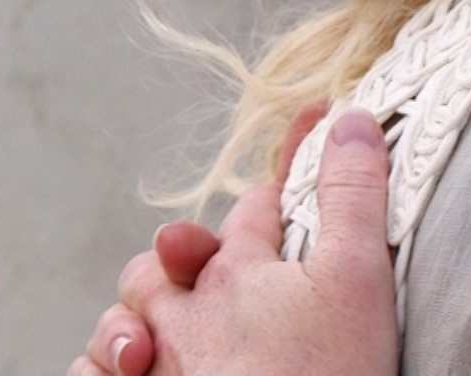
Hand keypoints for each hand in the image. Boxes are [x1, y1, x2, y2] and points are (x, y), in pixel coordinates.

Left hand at [73, 110, 396, 375]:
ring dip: (139, 309)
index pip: (259, 204)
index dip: (286, 177)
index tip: (315, 141)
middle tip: (215, 255)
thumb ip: (354, 195)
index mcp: (238, 271)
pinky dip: (109, 365)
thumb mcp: (360, 276)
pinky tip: (134, 366)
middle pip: (171, 256)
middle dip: (190, 247)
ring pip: (124, 315)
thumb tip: (352, 120)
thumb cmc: (328, 374)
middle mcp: (185, 312)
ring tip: (163, 321)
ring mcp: (158, 362)